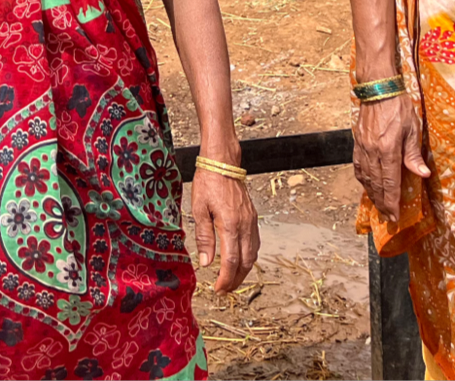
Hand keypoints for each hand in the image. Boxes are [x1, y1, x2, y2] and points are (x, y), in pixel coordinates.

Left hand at [191, 168, 259, 291]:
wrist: (223, 163)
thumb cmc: (208, 183)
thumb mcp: (199, 209)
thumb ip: (204, 237)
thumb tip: (207, 262)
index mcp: (231, 224)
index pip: (231, 260)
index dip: (225, 278)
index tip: (218, 289)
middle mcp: (245, 225)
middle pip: (246, 262)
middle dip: (236, 280)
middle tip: (224, 290)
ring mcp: (252, 222)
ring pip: (253, 254)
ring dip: (244, 271)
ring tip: (232, 280)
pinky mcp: (253, 218)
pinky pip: (255, 243)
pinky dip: (249, 257)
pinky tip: (241, 261)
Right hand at [353, 95, 429, 222]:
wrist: (378, 90)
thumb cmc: (398, 107)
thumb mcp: (413, 129)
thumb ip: (414, 154)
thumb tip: (422, 174)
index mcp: (388, 149)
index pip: (390, 182)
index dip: (392, 201)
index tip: (394, 216)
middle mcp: (373, 152)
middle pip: (376, 184)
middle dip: (382, 203)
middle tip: (387, 218)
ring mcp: (363, 148)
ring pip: (366, 178)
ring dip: (372, 194)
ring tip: (378, 206)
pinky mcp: (358, 143)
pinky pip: (359, 167)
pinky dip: (363, 180)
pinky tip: (367, 186)